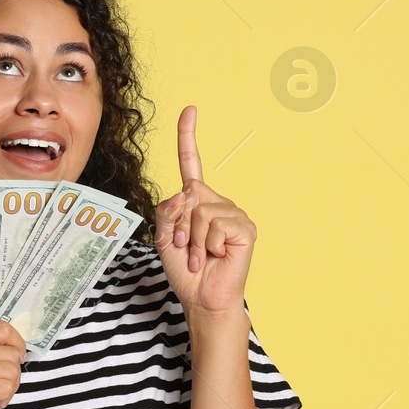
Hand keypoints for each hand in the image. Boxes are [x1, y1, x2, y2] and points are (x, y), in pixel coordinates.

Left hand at [154, 105, 255, 320]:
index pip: (191, 163)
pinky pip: (215, 223)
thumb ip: (167, 208)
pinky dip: (207, 244)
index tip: (189, 109)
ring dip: (192, 240)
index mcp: (197, 201)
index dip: (188, 137)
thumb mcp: (163, 237)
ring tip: (201, 257)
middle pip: (188, 194)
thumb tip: (188, 191)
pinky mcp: (245, 228)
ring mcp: (234, 214)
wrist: (202, 299)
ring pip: (200, 211)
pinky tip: (215, 256)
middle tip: (186, 250)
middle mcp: (218, 202)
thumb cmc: (185, 271)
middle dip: (178, 226)